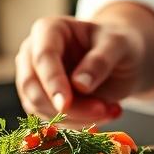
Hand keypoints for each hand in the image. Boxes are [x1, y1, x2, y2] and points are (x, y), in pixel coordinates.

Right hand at [15, 16, 145, 122]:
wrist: (120, 61)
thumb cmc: (117, 45)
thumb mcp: (118, 46)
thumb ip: (100, 61)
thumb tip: (80, 85)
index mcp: (48, 29)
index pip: (43, 57)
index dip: (52, 82)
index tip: (66, 105)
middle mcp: (33, 53)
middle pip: (33, 85)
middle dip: (66, 106)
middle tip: (103, 111)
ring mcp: (33, 78)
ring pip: (39, 107)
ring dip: (76, 118)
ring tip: (111, 110)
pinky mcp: (39, 101)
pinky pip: (50, 119)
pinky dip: (77, 124)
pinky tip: (103, 114)